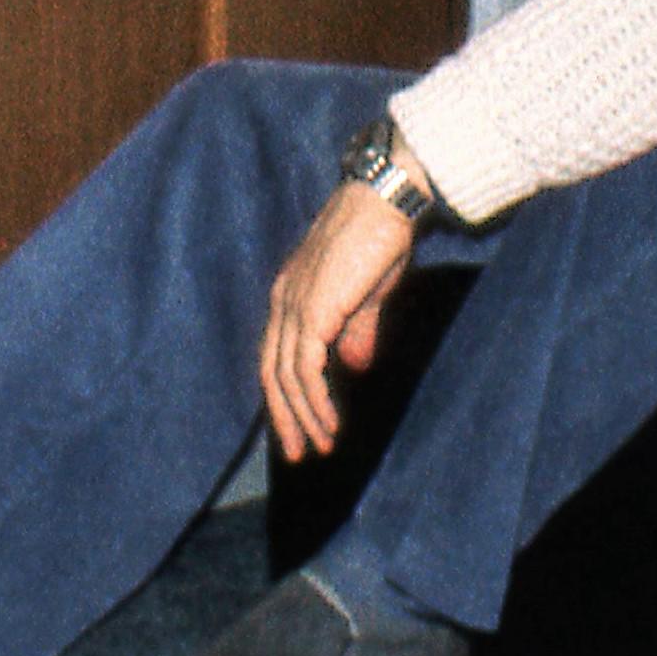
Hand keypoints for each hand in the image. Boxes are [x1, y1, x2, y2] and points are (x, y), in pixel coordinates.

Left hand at [258, 183, 418, 464]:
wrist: (385, 203)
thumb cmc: (380, 238)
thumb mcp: (366, 293)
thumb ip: (356, 330)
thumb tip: (354, 366)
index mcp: (290, 294)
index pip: (277, 354)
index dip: (286, 393)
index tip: (301, 425)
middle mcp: (283, 301)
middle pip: (271, 372)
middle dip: (285, 416)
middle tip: (299, 452)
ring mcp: (294, 306)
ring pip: (286, 377)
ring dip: (304, 417)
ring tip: (321, 445)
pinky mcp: (312, 312)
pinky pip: (305, 371)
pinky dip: (315, 402)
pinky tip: (328, 424)